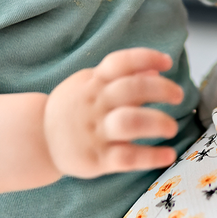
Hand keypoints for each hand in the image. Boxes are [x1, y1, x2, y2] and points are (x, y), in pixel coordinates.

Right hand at [43, 47, 184, 178]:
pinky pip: (127, 157)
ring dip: (156, 122)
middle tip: (178, 96)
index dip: (146, 58)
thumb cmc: (73, 108)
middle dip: (161, 90)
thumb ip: (122, 77)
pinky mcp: (97, 159)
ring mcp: (95, 131)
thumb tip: (156, 70)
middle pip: (131, 89)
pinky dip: (151, 157)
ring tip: (171, 127)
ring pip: (129, 123)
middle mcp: (95, 104)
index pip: (120, 62)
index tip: (167, 62)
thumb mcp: (90, 84)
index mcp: (94, 82)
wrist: (38, 138)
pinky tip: (168, 155)